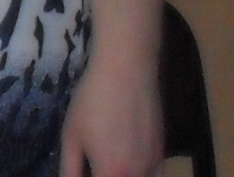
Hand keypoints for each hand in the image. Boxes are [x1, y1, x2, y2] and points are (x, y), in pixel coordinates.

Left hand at [58, 52, 162, 176]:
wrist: (127, 68)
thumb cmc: (93, 100)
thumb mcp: (71, 136)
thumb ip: (70, 170)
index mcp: (111, 173)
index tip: (84, 172)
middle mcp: (136, 174)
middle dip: (105, 176)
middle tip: (94, 167)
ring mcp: (154, 163)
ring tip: (109, 167)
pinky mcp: (163, 151)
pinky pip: (155, 176)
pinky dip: (143, 176)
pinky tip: (130, 167)